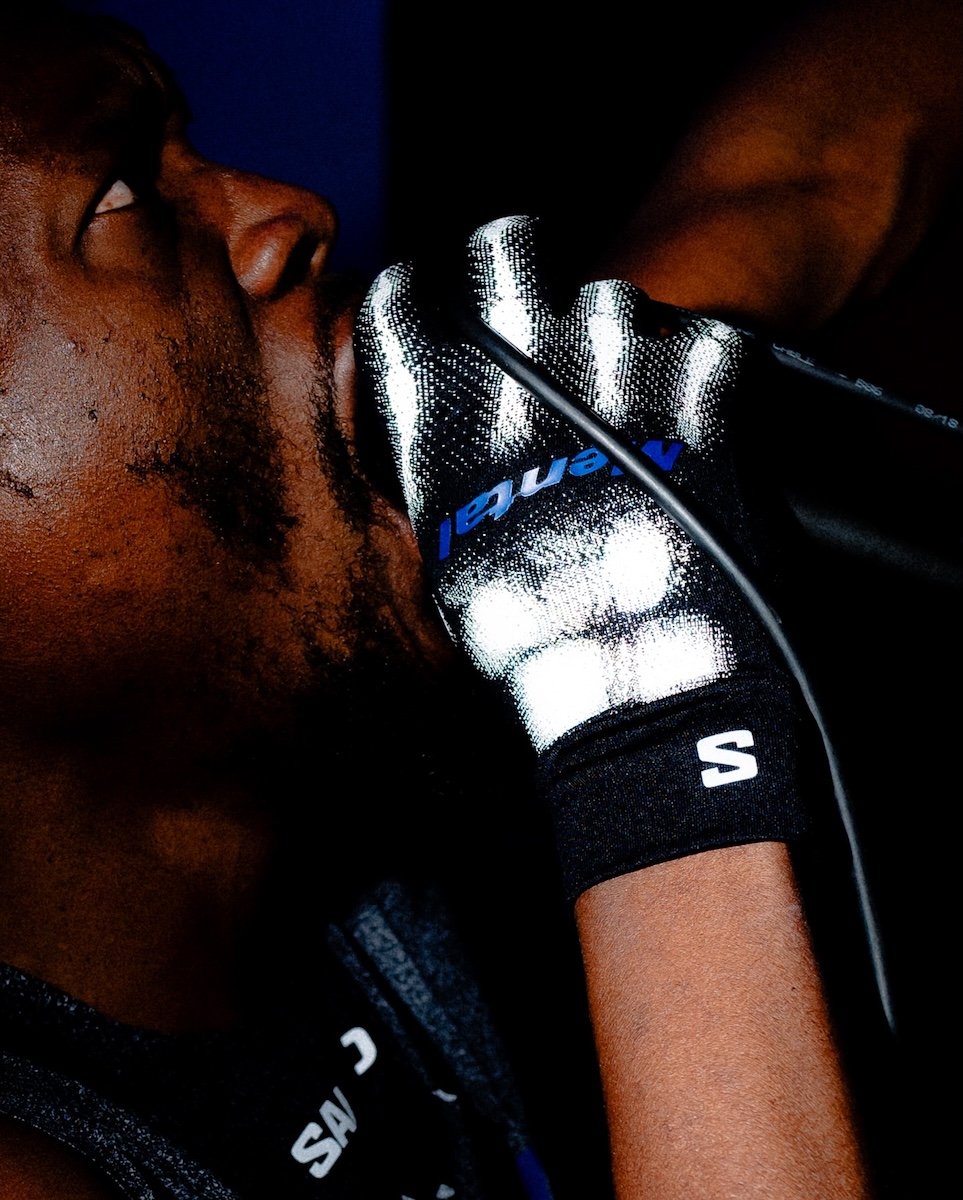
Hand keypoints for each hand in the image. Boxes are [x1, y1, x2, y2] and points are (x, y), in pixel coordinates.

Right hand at [356, 215, 803, 894]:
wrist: (633, 676)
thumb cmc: (529, 638)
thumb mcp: (450, 563)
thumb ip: (446, 481)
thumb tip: (451, 451)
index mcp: (443, 414)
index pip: (406, 304)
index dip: (421, 297)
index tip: (436, 303)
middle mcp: (519, 366)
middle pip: (507, 249)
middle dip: (514, 258)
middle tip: (533, 289)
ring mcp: (616, 365)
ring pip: (616, 298)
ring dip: (621, 342)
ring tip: (632, 414)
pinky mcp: (702, 388)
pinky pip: (710, 342)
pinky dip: (705, 373)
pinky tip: (695, 423)